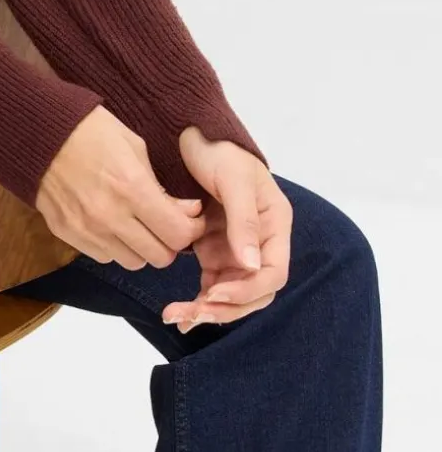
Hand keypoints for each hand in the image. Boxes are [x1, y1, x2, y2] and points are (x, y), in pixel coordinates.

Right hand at [35, 104, 206, 268]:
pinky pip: (104, 257)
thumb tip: (186, 212)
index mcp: (131, 188)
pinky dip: (114, 247)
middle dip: (169, 242)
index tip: (190, 219)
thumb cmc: (91, 130)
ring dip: (141, 248)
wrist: (38, 132)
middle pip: (159, 257)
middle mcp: (110, 216)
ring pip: (132, 262)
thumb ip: (162, 186)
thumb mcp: (135, 147)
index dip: (191, 230)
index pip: (177, 235)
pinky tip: (111, 224)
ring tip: (137, 225)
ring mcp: (86, 230)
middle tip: (166, 224)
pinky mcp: (66, 234)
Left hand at [161, 127, 292, 332]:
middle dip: (225, 308)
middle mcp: (259, 243)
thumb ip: (244, 222)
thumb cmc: (220, 150)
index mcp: (275, 226)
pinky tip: (178, 312)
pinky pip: (211, 284)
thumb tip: (252, 265)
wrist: (191, 134)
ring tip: (176, 316)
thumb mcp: (235, 180)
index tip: (214, 292)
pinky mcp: (213, 250)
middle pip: (253, 292)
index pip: (272, 274)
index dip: (247, 290)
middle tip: (190, 315)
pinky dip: (197, 300)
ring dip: (208, 310)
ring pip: (230, 294)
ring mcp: (236, 249)